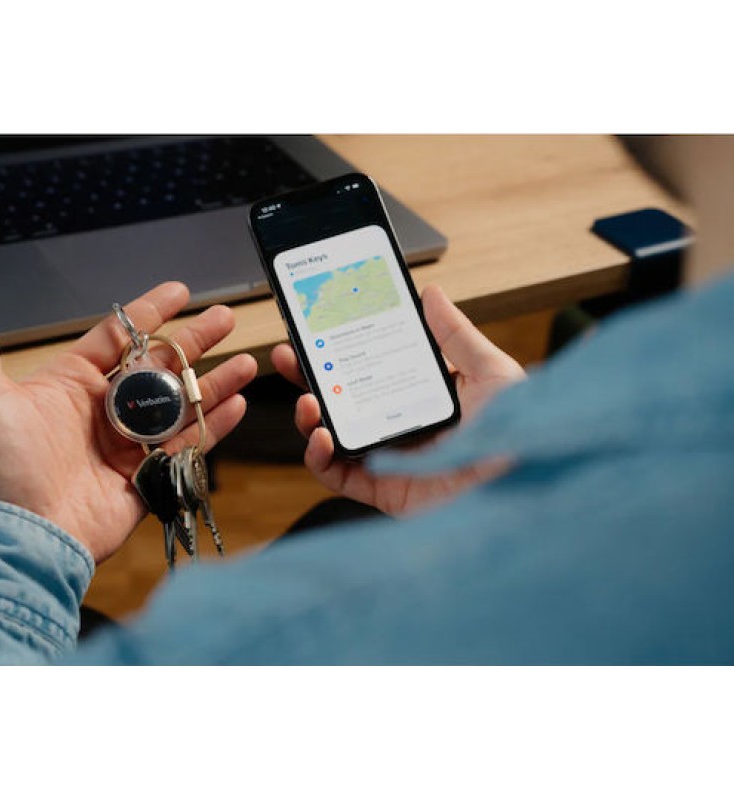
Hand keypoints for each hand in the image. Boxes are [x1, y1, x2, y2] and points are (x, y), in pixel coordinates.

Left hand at [0, 282, 257, 562]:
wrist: (22, 535)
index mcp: (71, 384)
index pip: (119, 338)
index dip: (150, 312)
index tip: (178, 291)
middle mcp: (105, 411)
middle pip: (160, 365)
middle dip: (194, 339)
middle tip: (223, 317)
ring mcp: (130, 444)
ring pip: (181, 403)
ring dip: (214, 381)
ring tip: (245, 361)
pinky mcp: (148, 476)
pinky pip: (190, 445)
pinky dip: (215, 425)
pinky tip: (237, 405)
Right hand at [271, 285, 524, 515]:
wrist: (524, 490)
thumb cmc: (520, 433)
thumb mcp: (492, 372)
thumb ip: (456, 335)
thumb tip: (431, 294)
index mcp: (422, 393)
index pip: (372, 365)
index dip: (342, 347)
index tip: (319, 326)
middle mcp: (401, 423)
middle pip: (343, 397)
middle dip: (310, 376)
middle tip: (288, 355)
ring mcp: (388, 457)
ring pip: (331, 434)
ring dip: (309, 416)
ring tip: (307, 401)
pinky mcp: (381, 490)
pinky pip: (337, 475)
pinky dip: (318, 457)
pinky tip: (321, 437)